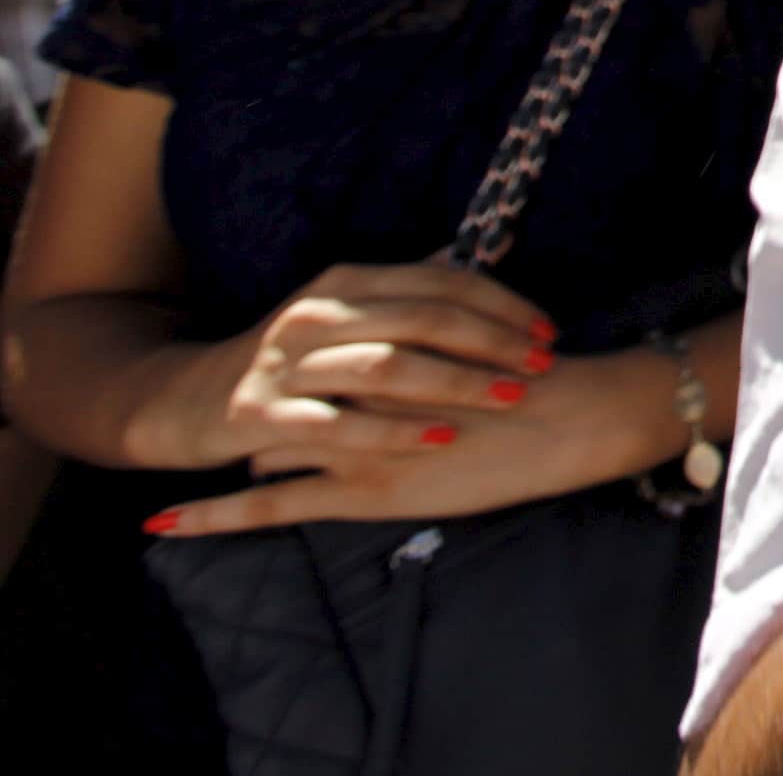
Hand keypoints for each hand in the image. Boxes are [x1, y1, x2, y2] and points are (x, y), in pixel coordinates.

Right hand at [147, 260, 551, 475]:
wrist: (186, 401)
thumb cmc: (290, 359)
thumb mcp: (346, 312)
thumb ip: (410, 285)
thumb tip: (479, 247)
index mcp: (346, 282)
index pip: (441, 282)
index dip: (502, 304)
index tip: (548, 331)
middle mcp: (318, 313)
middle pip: (423, 318)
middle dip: (492, 341)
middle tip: (540, 365)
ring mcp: (288, 363)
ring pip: (387, 365)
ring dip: (456, 382)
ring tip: (508, 397)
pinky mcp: (262, 413)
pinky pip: (339, 423)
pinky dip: (393, 429)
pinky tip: (438, 439)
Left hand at [149, 341, 679, 536]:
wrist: (574, 417)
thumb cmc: (544, 378)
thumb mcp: (485, 339)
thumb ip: (445, 326)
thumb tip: (423, 304)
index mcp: (384, 346)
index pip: (313, 351)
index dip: (298, 361)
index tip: (279, 368)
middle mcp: (356, 388)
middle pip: (282, 394)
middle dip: (270, 405)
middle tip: (254, 414)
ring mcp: (355, 439)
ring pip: (272, 442)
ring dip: (254, 449)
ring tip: (222, 458)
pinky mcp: (362, 490)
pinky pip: (271, 507)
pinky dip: (214, 515)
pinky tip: (163, 523)